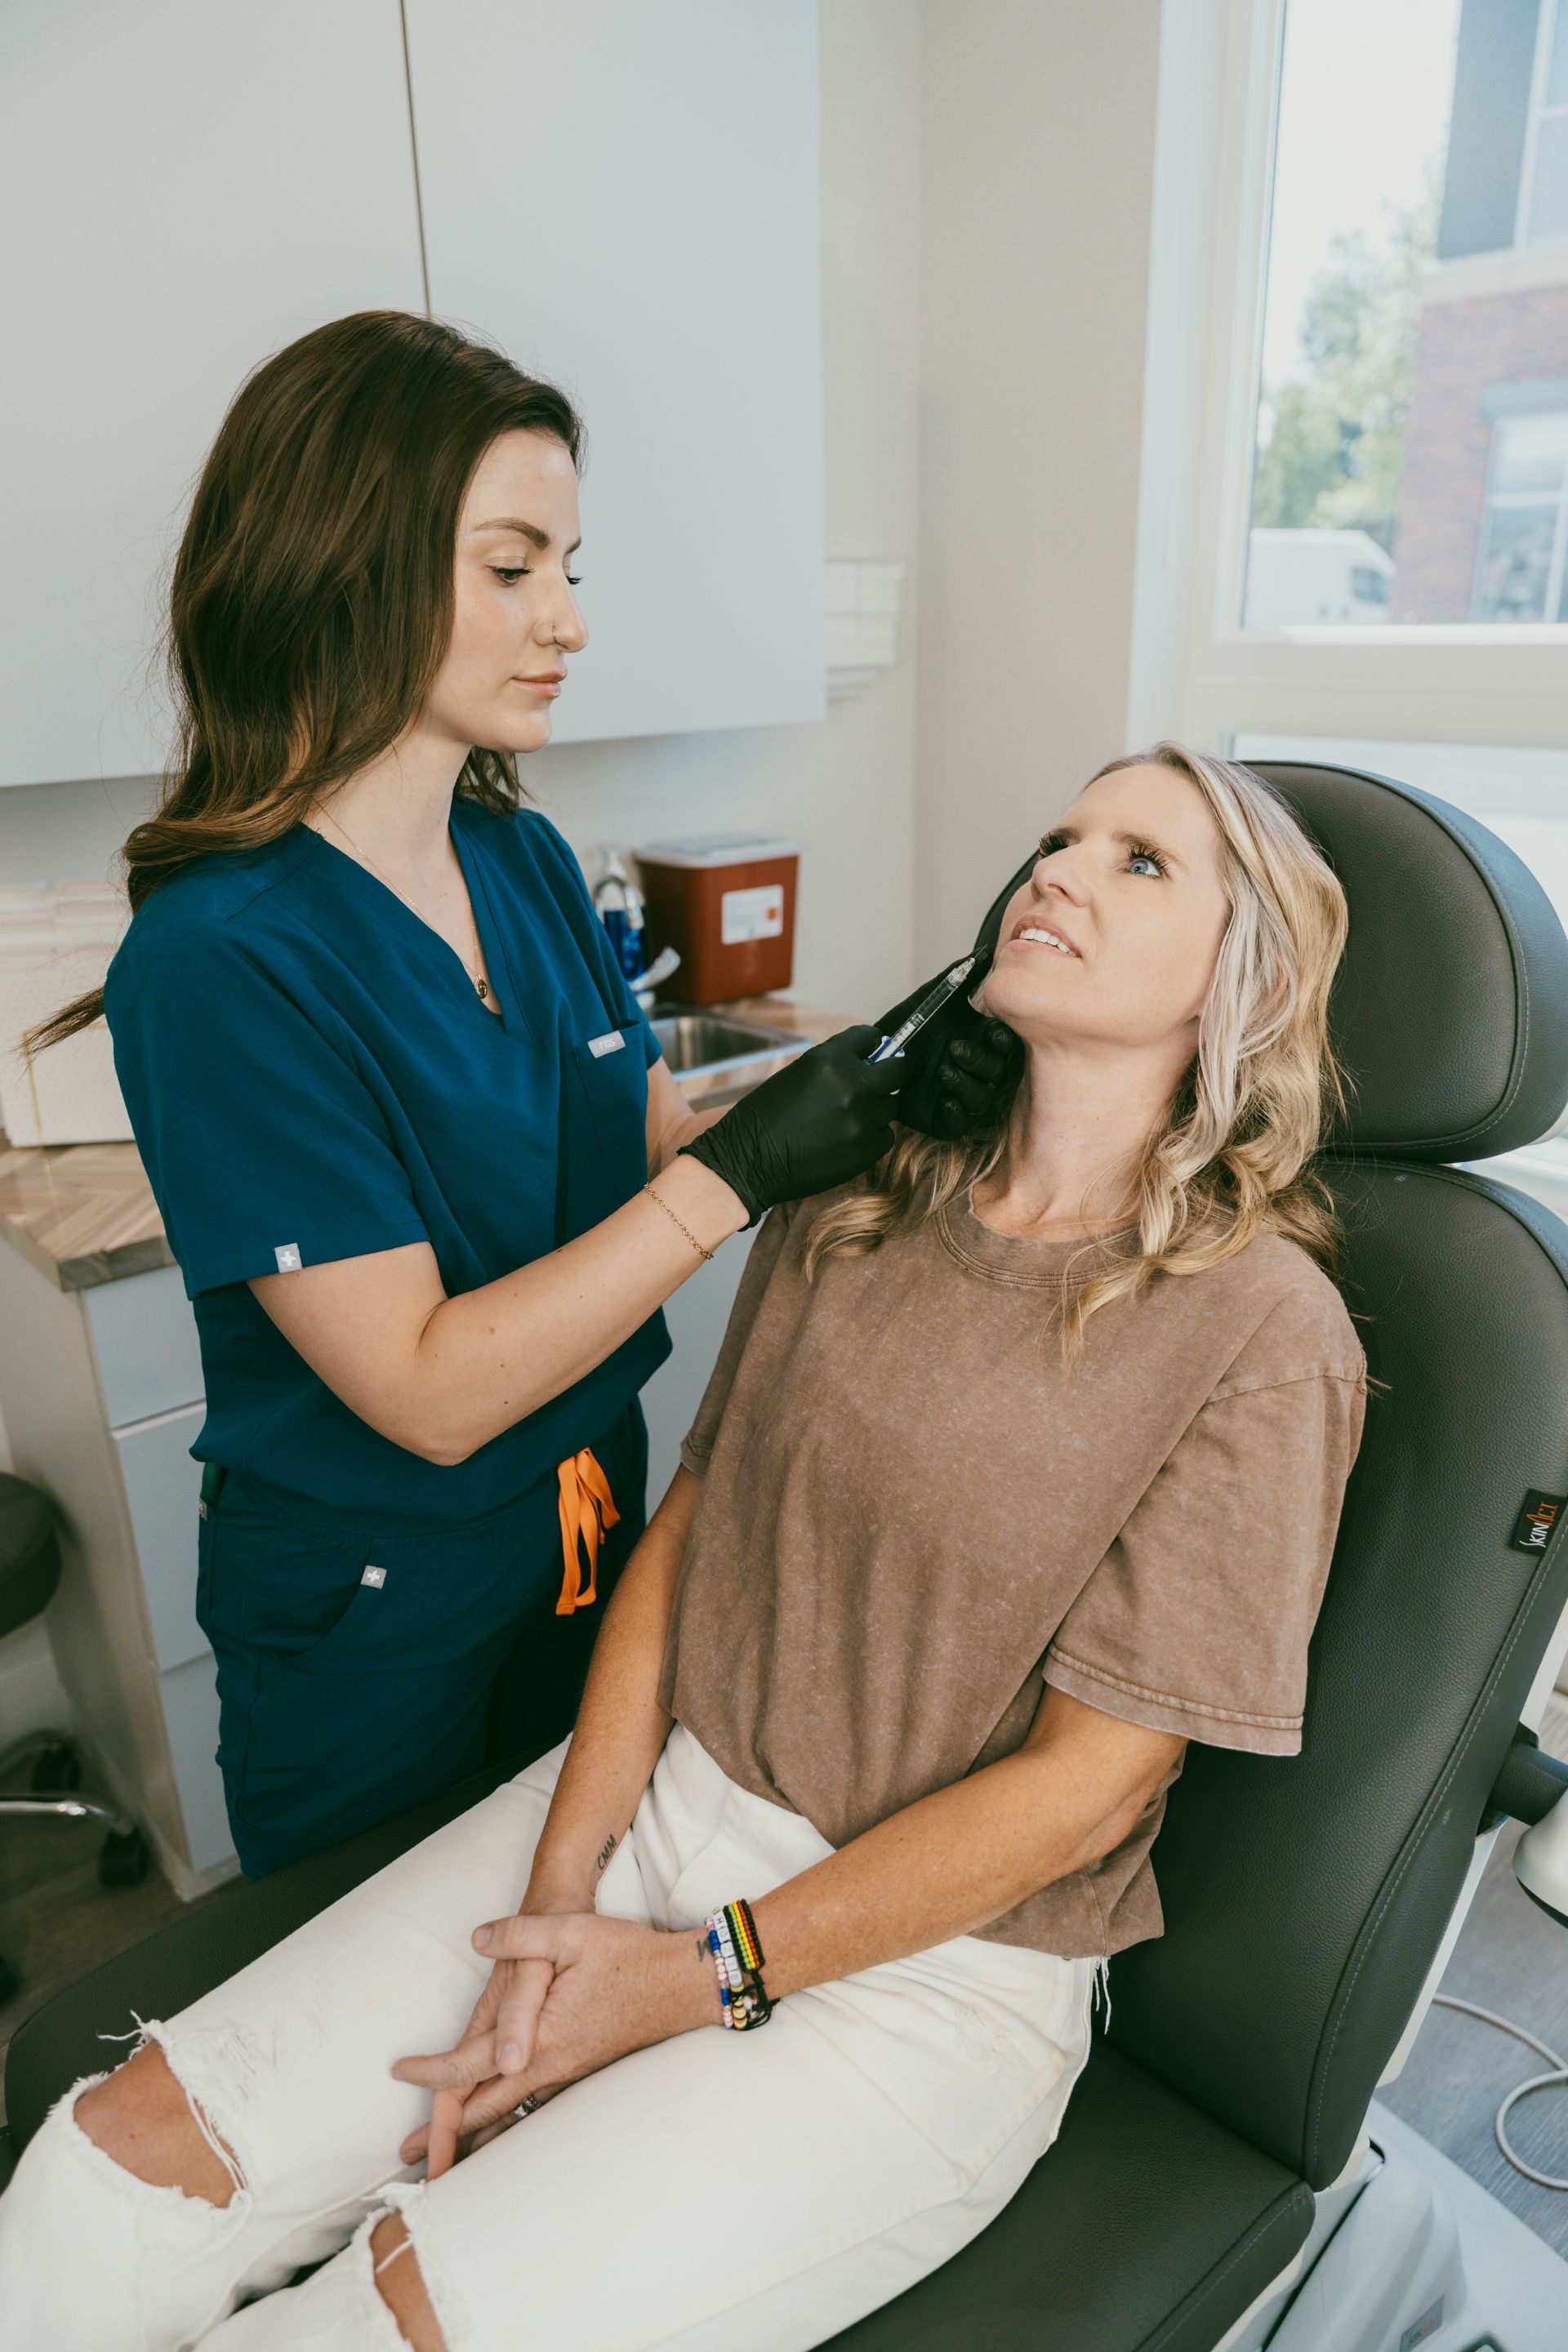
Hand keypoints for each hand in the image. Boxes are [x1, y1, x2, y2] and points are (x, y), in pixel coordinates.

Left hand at [392, 1913, 714, 2173]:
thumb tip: (477, 1939)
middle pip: (487, 2110)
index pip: (472, 2065)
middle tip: (408, 2157)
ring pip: (513, 2114)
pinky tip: (503, 2125)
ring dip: (477, 2133)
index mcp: (541, 2039)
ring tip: (447, 2156)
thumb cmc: (627, 1957)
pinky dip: (509, 2121)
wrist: (682, 1983)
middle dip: (445, 2134)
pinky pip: (535, 2106)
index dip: (432, 2071)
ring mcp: (569, 2073)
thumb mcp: (570, 1933)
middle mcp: (551, 2067)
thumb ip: (519, 1934)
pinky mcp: (582, 2068)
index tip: (399, 2071)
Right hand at [679, 1025, 903, 1223]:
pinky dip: (872, 1137)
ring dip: (876, 1110)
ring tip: (849, 1120)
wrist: (747, 1160)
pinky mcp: (868, 1148)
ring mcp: (863, 1117)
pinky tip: (846, 1141)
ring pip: (890, 1106)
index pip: (870, 1037)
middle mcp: (852, 1083)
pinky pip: (885, 1136)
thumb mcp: (796, 1075)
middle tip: (905, 1072)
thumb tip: (865, 1062)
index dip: (874, 1044)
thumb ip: (833, 1067)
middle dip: (903, 1069)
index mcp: (830, 1058)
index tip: (877, 1050)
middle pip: (901, 1069)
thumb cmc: (763, 1117)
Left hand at [878, 848, 1039, 1138]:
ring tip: (944, 1071)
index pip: (1003, 1042)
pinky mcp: (943, 1119)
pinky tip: (944, 1101)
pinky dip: (957, 1113)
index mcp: (979, 1040)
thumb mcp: (928, 998)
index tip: (991, 1032)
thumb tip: (982, 952)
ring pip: (982, 1098)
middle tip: (955, 1048)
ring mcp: (961, 1096)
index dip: (1001, 1039)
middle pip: (996, 1070)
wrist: (869, 1057)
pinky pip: (961, 1123)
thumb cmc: (905, 1026)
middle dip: (979, 1060)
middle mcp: (976, 1070)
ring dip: (968, 1084)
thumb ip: (956, 977)